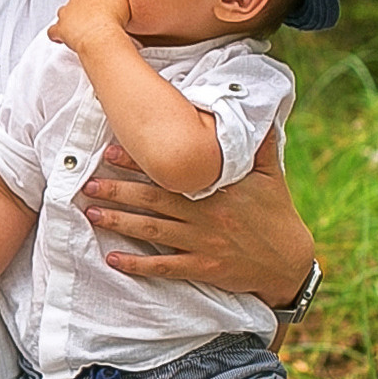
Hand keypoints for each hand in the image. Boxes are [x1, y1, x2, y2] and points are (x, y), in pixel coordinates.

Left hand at [48, 0, 133, 59]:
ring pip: (65, 11)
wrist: (100, 37)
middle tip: (95, 11)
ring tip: (79, 25)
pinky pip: (54, 30)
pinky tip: (60, 38)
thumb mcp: (125, 1)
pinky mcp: (60, 28)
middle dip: (85, 2)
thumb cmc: (112, 19)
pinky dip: (56, 34)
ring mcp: (67, 13)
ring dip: (70, 17)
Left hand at [78, 129, 314, 300]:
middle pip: (153, 201)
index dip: (139, 162)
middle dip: (118, 191)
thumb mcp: (272, 175)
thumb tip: (261, 111)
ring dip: (119, 222)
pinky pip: (164, 267)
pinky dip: (138, 265)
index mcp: (218, 189)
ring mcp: (202, 243)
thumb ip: (260, 144)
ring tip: (92, 213)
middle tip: (88, 183)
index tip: (111, 152)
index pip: (171, 172)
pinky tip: (113, 259)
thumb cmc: (278, 214)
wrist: (288, 262)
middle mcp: (205, 214)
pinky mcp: (202, 268)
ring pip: (152, 231)